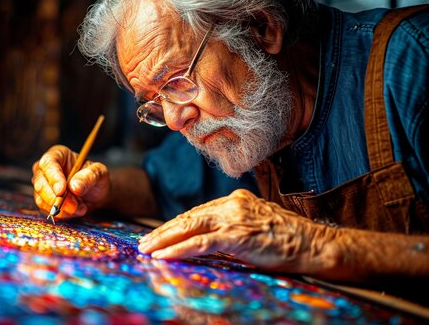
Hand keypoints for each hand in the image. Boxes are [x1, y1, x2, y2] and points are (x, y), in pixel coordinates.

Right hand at [31, 145, 109, 219]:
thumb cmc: (96, 178)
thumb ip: (89, 177)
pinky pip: (46, 210)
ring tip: (81, 207)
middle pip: (40, 183)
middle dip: (56, 198)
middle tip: (74, 206)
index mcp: (58, 154)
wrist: (96, 194)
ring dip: (62, 208)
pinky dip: (62, 214)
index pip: (48, 163)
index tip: (61, 191)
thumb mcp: (99, 173)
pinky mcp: (43, 200)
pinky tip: (76, 210)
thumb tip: (74, 187)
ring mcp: (42, 185)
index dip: (53, 177)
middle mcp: (45, 169)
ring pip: (41, 199)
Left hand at [138, 189, 338, 273]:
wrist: (313, 244)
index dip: (176, 225)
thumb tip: (207, 241)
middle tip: (144, 243)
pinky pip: (200, 242)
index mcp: (234, 200)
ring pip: (189, 226)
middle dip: (163, 231)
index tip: (159, 235)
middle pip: (188, 217)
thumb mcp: (255, 228)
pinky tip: (164, 256)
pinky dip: (179, 249)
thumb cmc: (288, 240)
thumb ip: (232, 229)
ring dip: (164, 239)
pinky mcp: (237, 235)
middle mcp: (231, 204)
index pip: (197, 213)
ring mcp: (233, 218)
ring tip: (147, 249)